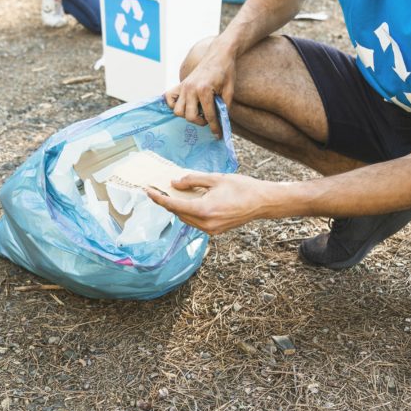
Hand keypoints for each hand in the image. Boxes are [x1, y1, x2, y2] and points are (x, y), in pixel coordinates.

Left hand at [146, 172, 268, 235]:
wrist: (262, 202)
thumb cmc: (242, 187)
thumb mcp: (215, 178)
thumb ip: (192, 180)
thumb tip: (174, 184)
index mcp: (204, 210)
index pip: (174, 205)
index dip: (158, 198)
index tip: (147, 191)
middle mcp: (206, 223)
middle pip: (178, 214)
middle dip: (167, 202)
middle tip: (158, 189)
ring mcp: (211, 230)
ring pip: (186, 219)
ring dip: (178, 208)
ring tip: (174, 194)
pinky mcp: (215, 231)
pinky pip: (196, 222)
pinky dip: (190, 212)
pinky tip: (190, 201)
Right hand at [165, 40, 235, 136]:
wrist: (219, 54)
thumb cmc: (226, 72)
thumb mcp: (230, 91)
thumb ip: (224, 107)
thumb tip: (221, 122)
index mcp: (204, 90)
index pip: (209, 115)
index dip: (214, 127)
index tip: (218, 135)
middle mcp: (190, 89)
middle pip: (190, 116)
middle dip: (200, 122)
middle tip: (208, 119)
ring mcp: (184, 86)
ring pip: (178, 111)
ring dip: (188, 115)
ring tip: (198, 112)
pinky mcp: (180, 84)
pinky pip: (170, 99)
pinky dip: (174, 105)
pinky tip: (186, 105)